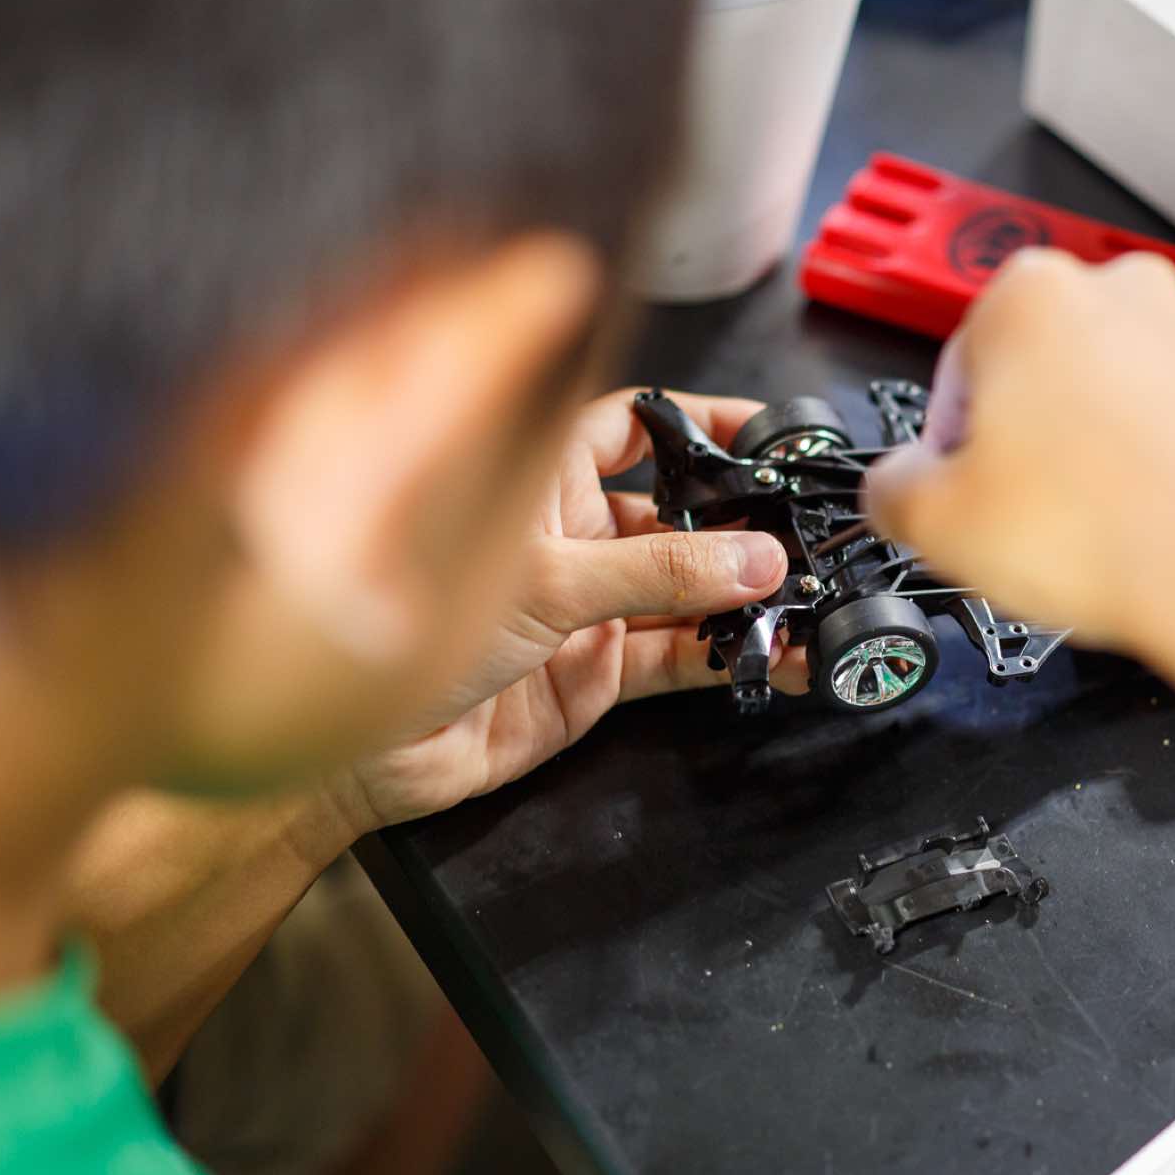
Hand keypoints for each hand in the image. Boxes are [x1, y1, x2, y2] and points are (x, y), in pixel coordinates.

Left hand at [329, 389, 803, 835]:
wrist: (364, 751)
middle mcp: (571, 535)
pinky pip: (680, 658)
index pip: (637, 424)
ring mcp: (587, 605)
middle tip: (809, 534)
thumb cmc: (404, 632)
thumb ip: (658, 570)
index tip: (770, 435)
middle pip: (679, 513)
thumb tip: (750, 556)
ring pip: (688, 591)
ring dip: (748, 597)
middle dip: (745, 522)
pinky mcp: (596, 674)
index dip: (701, 424)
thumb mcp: (546, 580)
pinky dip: (729, 656)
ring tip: (811, 600)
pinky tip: (777, 654)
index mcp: (543, 479)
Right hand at [867, 250, 1174, 710]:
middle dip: (1032, 440)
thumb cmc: (1112, 535)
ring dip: (1106, 455)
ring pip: (1130, 398)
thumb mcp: (935, 526)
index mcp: (1030, 299)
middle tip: (1025, 519)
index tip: (958, 492)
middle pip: (1048, 371)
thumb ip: (892, 492)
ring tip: (1098, 536)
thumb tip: (896, 489)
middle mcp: (1129, 298)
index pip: (958, 365)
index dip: (950, 445)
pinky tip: (1161, 535)